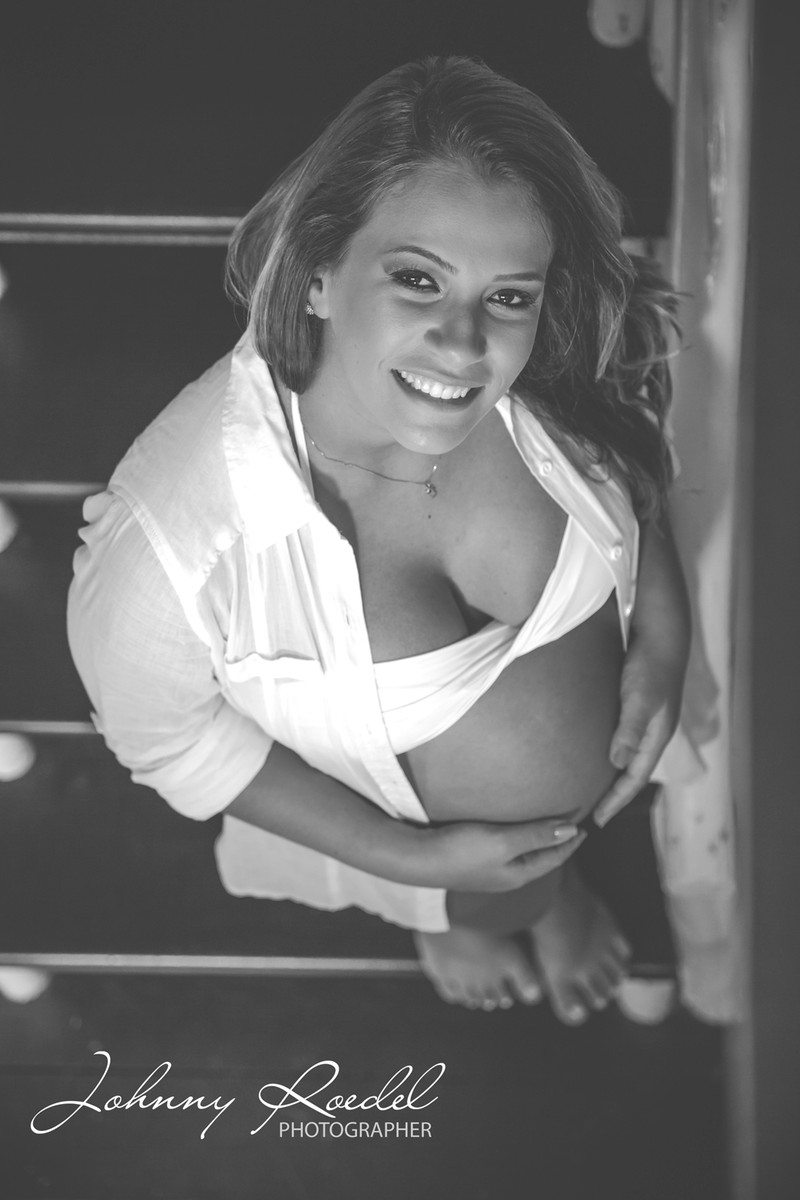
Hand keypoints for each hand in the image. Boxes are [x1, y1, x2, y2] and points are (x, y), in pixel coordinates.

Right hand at [420, 818, 586, 891]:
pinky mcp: (472, 858)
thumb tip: (571, 830)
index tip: (584, 825)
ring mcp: (488, 869)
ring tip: (545, 822)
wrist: (416, 858)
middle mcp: (506, 875)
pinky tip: (510, 825)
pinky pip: (504, 847)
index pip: (554, 857)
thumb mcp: (504, 842)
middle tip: (569, 822)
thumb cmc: (461, 851)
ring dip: (536, 837)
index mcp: (518, 874)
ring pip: (522, 852)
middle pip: (540, 857)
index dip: (570, 841)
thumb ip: (537, 835)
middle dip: (556, 841)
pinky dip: (516, 835)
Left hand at [592, 642, 683, 827]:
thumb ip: (630, 728)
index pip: (635, 779)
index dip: (617, 800)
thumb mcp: (640, 696)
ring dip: (610, 774)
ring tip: (589, 789)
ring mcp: (644, 719)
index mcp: (656, 736)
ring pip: (626, 755)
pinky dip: (608, 751)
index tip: (597, 820)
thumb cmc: (651, 663)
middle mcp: (652, 732)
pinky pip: (620, 737)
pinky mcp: (634, 705)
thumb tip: (618, 763)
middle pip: (632, 772)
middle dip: (614, 794)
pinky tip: (590, 750)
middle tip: (591, 813)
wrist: (660, 630)